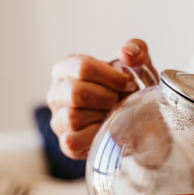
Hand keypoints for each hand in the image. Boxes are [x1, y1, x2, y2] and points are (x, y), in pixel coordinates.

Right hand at [46, 39, 156, 158]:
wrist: (137, 122)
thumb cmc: (130, 91)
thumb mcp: (137, 65)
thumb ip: (137, 49)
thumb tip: (127, 54)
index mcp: (65, 69)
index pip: (81, 67)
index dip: (111, 77)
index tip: (129, 83)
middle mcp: (56, 94)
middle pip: (76, 93)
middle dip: (108, 98)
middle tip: (122, 101)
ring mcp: (58, 120)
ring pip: (73, 117)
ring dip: (102, 116)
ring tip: (115, 114)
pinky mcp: (67, 144)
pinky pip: (74, 141)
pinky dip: (96, 135)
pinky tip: (109, 129)